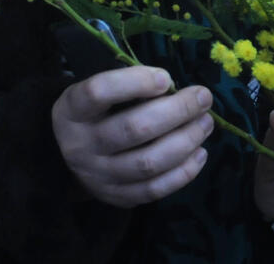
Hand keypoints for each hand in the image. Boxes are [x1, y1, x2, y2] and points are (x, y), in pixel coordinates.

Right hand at [51, 65, 213, 207]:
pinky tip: (200, 153)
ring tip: (205, 123)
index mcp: (72, 110)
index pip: (98, 92)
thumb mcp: (96, 94)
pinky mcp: (116, 197)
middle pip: (133, 128)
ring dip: (185, 141)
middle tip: (203, 97)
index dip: (135, 82)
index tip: (166, 77)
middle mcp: (81, 144)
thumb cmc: (92, 114)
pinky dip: (183, 172)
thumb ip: (127, 87)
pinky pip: (154, 189)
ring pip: (148, 162)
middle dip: (176, 111)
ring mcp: (98, 175)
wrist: (68, 159)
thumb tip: (174, 87)